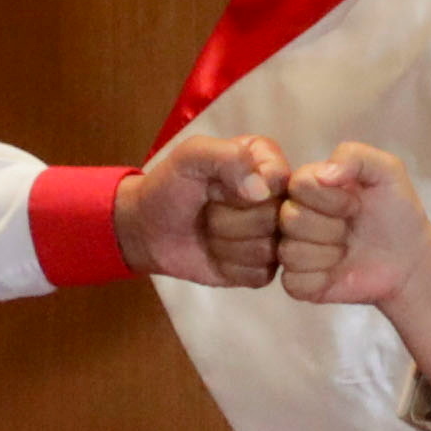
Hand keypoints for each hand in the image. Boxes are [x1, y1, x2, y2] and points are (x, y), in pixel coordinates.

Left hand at [117, 133, 288, 285]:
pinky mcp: (262, 268)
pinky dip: (231, 267)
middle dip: (232, 218)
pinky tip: (216, 253)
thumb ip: (229, 156)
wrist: (147, 229)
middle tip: (209, 210)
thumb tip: (262, 191)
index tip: (218, 186)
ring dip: (228, 243)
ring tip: (210, 230)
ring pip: (269, 250)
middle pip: (278, 219)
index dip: (246, 190)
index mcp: (267, 161)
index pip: (283, 180)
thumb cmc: (169, 186)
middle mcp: (277, 197)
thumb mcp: (191, 156)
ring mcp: (273, 235)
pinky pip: (261, 274)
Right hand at [277, 142, 430, 306]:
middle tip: (352, 229)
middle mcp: (295, 216)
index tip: (356, 204)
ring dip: (328, 254)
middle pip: (290, 218)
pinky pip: (293, 282)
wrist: (410, 258)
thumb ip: (355, 156)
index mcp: (309, 186)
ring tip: (347, 250)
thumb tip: (323, 173)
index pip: (298, 184)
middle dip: (331, 227)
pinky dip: (320, 279)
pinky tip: (338, 272)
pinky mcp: (299, 283)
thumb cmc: (397, 212)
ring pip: (290, 252)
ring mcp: (294, 250)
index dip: (330, 197)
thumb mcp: (387, 171)